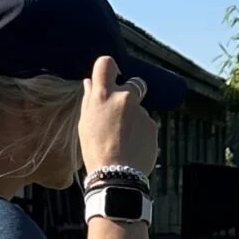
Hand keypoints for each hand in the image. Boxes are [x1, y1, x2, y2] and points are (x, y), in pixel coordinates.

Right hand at [78, 56, 159, 178]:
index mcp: (103, 95)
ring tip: (123, 139)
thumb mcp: (85, 123)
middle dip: (130, 94)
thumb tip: (90, 82)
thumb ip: (90, 99)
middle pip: (134, 84)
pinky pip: (146, 123)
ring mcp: (141, 111)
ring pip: (139, 108)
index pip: (106, 63)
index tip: (111, 75)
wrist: (117, 175)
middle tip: (120, 115)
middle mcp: (124, 98)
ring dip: (134, 118)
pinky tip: (132, 145)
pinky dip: (141, 131)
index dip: (109, 67)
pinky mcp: (153, 125)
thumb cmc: (95, 149)